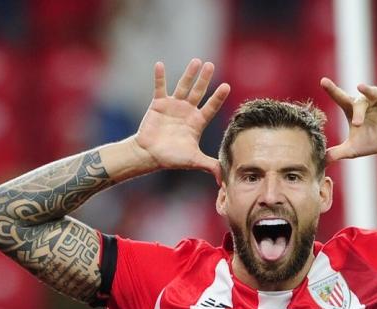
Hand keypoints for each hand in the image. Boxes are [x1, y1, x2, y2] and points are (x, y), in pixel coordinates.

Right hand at [134, 59, 229, 181]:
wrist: (149, 155)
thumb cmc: (171, 158)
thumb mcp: (194, 161)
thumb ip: (210, 166)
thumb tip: (224, 180)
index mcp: (197, 122)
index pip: (211, 107)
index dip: (218, 97)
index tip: (227, 86)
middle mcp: (187, 111)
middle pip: (198, 92)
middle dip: (205, 79)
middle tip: (211, 65)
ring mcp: (173, 106)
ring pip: (183, 86)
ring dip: (189, 74)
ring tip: (196, 61)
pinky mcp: (158, 104)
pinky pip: (159, 87)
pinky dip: (159, 77)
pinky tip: (160, 64)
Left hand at [320, 58, 376, 163]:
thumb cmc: (373, 142)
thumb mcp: (354, 149)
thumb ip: (337, 153)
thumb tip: (321, 161)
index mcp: (352, 110)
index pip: (339, 97)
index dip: (332, 89)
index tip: (323, 81)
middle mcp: (363, 101)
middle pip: (357, 103)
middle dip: (358, 113)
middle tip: (357, 125)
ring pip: (371, 94)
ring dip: (367, 93)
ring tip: (360, 87)